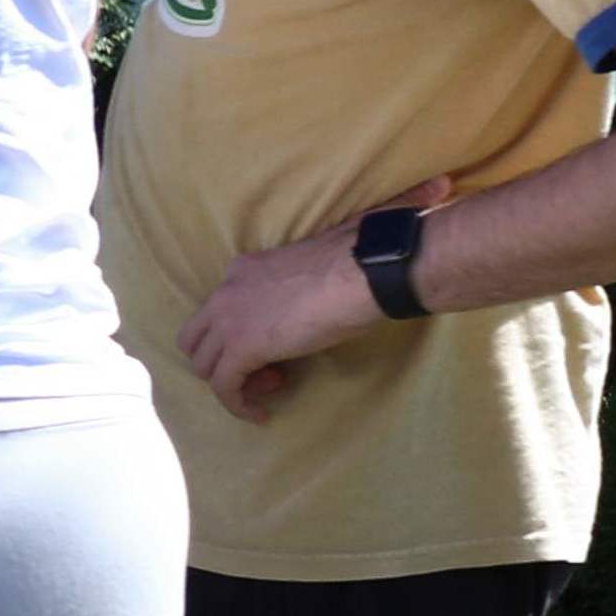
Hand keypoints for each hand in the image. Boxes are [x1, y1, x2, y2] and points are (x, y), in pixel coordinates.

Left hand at [178, 178, 449, 417]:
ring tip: (272, 385)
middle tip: (268, 368)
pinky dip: (236, 405)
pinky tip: (259, 414)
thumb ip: (328, 261)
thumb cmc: (363, 260)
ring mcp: (231, 320)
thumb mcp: (332, 257)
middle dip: (224, 359)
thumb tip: (419, 201)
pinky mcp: (242, 348)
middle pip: (197, 337)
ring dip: (234, 382)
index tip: (275, 345)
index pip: (220, 307)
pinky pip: (223, 387)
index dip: (240, 332)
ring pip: (204, 364)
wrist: (368, 272)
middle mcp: (228, 292)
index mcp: (246, 269)